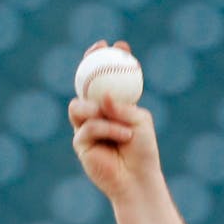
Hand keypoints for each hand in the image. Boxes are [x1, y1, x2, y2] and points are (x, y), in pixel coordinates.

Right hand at [68, 40, 163, 202]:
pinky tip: (124, 136)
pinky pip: (88, 127)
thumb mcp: (140, 122)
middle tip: (100, 53)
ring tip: (125, 127)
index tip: (116, 45)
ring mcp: (84, 127)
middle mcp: (95, 113)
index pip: (105, 79)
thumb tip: (103, 94)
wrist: (137, 179)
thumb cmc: (143, 151)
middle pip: (83, 84)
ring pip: (79, 106)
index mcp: (112, 106)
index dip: (107, 60)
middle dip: (89, 65)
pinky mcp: (79, 142)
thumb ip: (123, 106)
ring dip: (102, 112)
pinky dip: (108, 129)